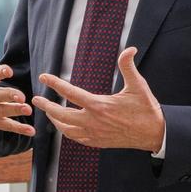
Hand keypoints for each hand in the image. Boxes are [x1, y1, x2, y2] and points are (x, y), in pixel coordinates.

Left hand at [30, 46, 163, 152]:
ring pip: (66, 129)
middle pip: (61, 115)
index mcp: (100, 105)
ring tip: (48, 112)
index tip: (43, 77)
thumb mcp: (138, 85)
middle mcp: (93, 121)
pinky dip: (67, 132)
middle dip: (47, 106)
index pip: (70, 93)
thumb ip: (128, 66)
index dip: (54, 84)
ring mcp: (95, 134)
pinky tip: (64, 126)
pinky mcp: (98, 142)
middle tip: (36, 99)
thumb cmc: (146, 109)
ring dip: (55, 120)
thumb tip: (130, 48)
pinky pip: (76, 138)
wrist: (155, 134)